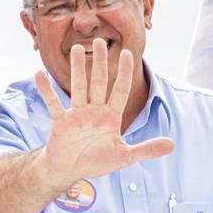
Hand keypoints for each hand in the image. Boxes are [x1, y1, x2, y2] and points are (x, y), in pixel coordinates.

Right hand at [35, 38, 172, 188]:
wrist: (70, 171)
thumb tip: (173, 145)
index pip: (120, 91)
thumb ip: (147, 149)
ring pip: (78, 88)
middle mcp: (94, 111)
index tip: (128, 54)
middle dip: (100, 63)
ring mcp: (77, 114)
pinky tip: (40, 74)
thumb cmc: (96, 161)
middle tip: (99, 42)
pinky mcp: (61, 122)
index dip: (124, 73)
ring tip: (75, 49)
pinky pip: (53, 104)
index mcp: (111, 117)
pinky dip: (47, 90)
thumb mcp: (125, 157)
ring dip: (77, 70)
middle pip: (98, 83)